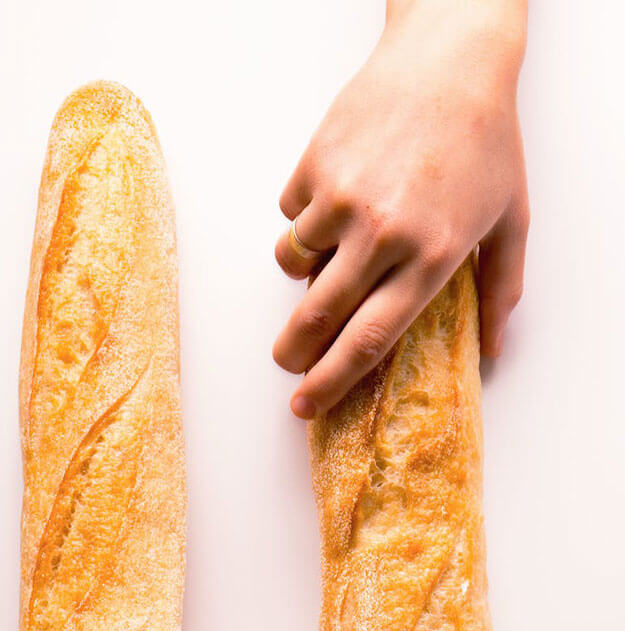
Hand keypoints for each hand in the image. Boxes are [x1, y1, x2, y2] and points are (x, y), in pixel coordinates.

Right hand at [273, 0, 528, 417]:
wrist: (449, 58)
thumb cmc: (486, 141)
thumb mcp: (510, 221)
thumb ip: (499, 292)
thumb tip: (493, 351)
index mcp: (430, 259)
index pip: (369, 341)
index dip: (332, 382)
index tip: (306, 404)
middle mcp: (383, 235)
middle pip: (318, 318)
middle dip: (294, 351)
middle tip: (287, 362)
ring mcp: (343, 199)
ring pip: (294, 264)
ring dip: (304, 270)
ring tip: (331, 248)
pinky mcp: (315, 167)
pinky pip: (291, 214)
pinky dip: (306, 215)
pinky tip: (340, 190)